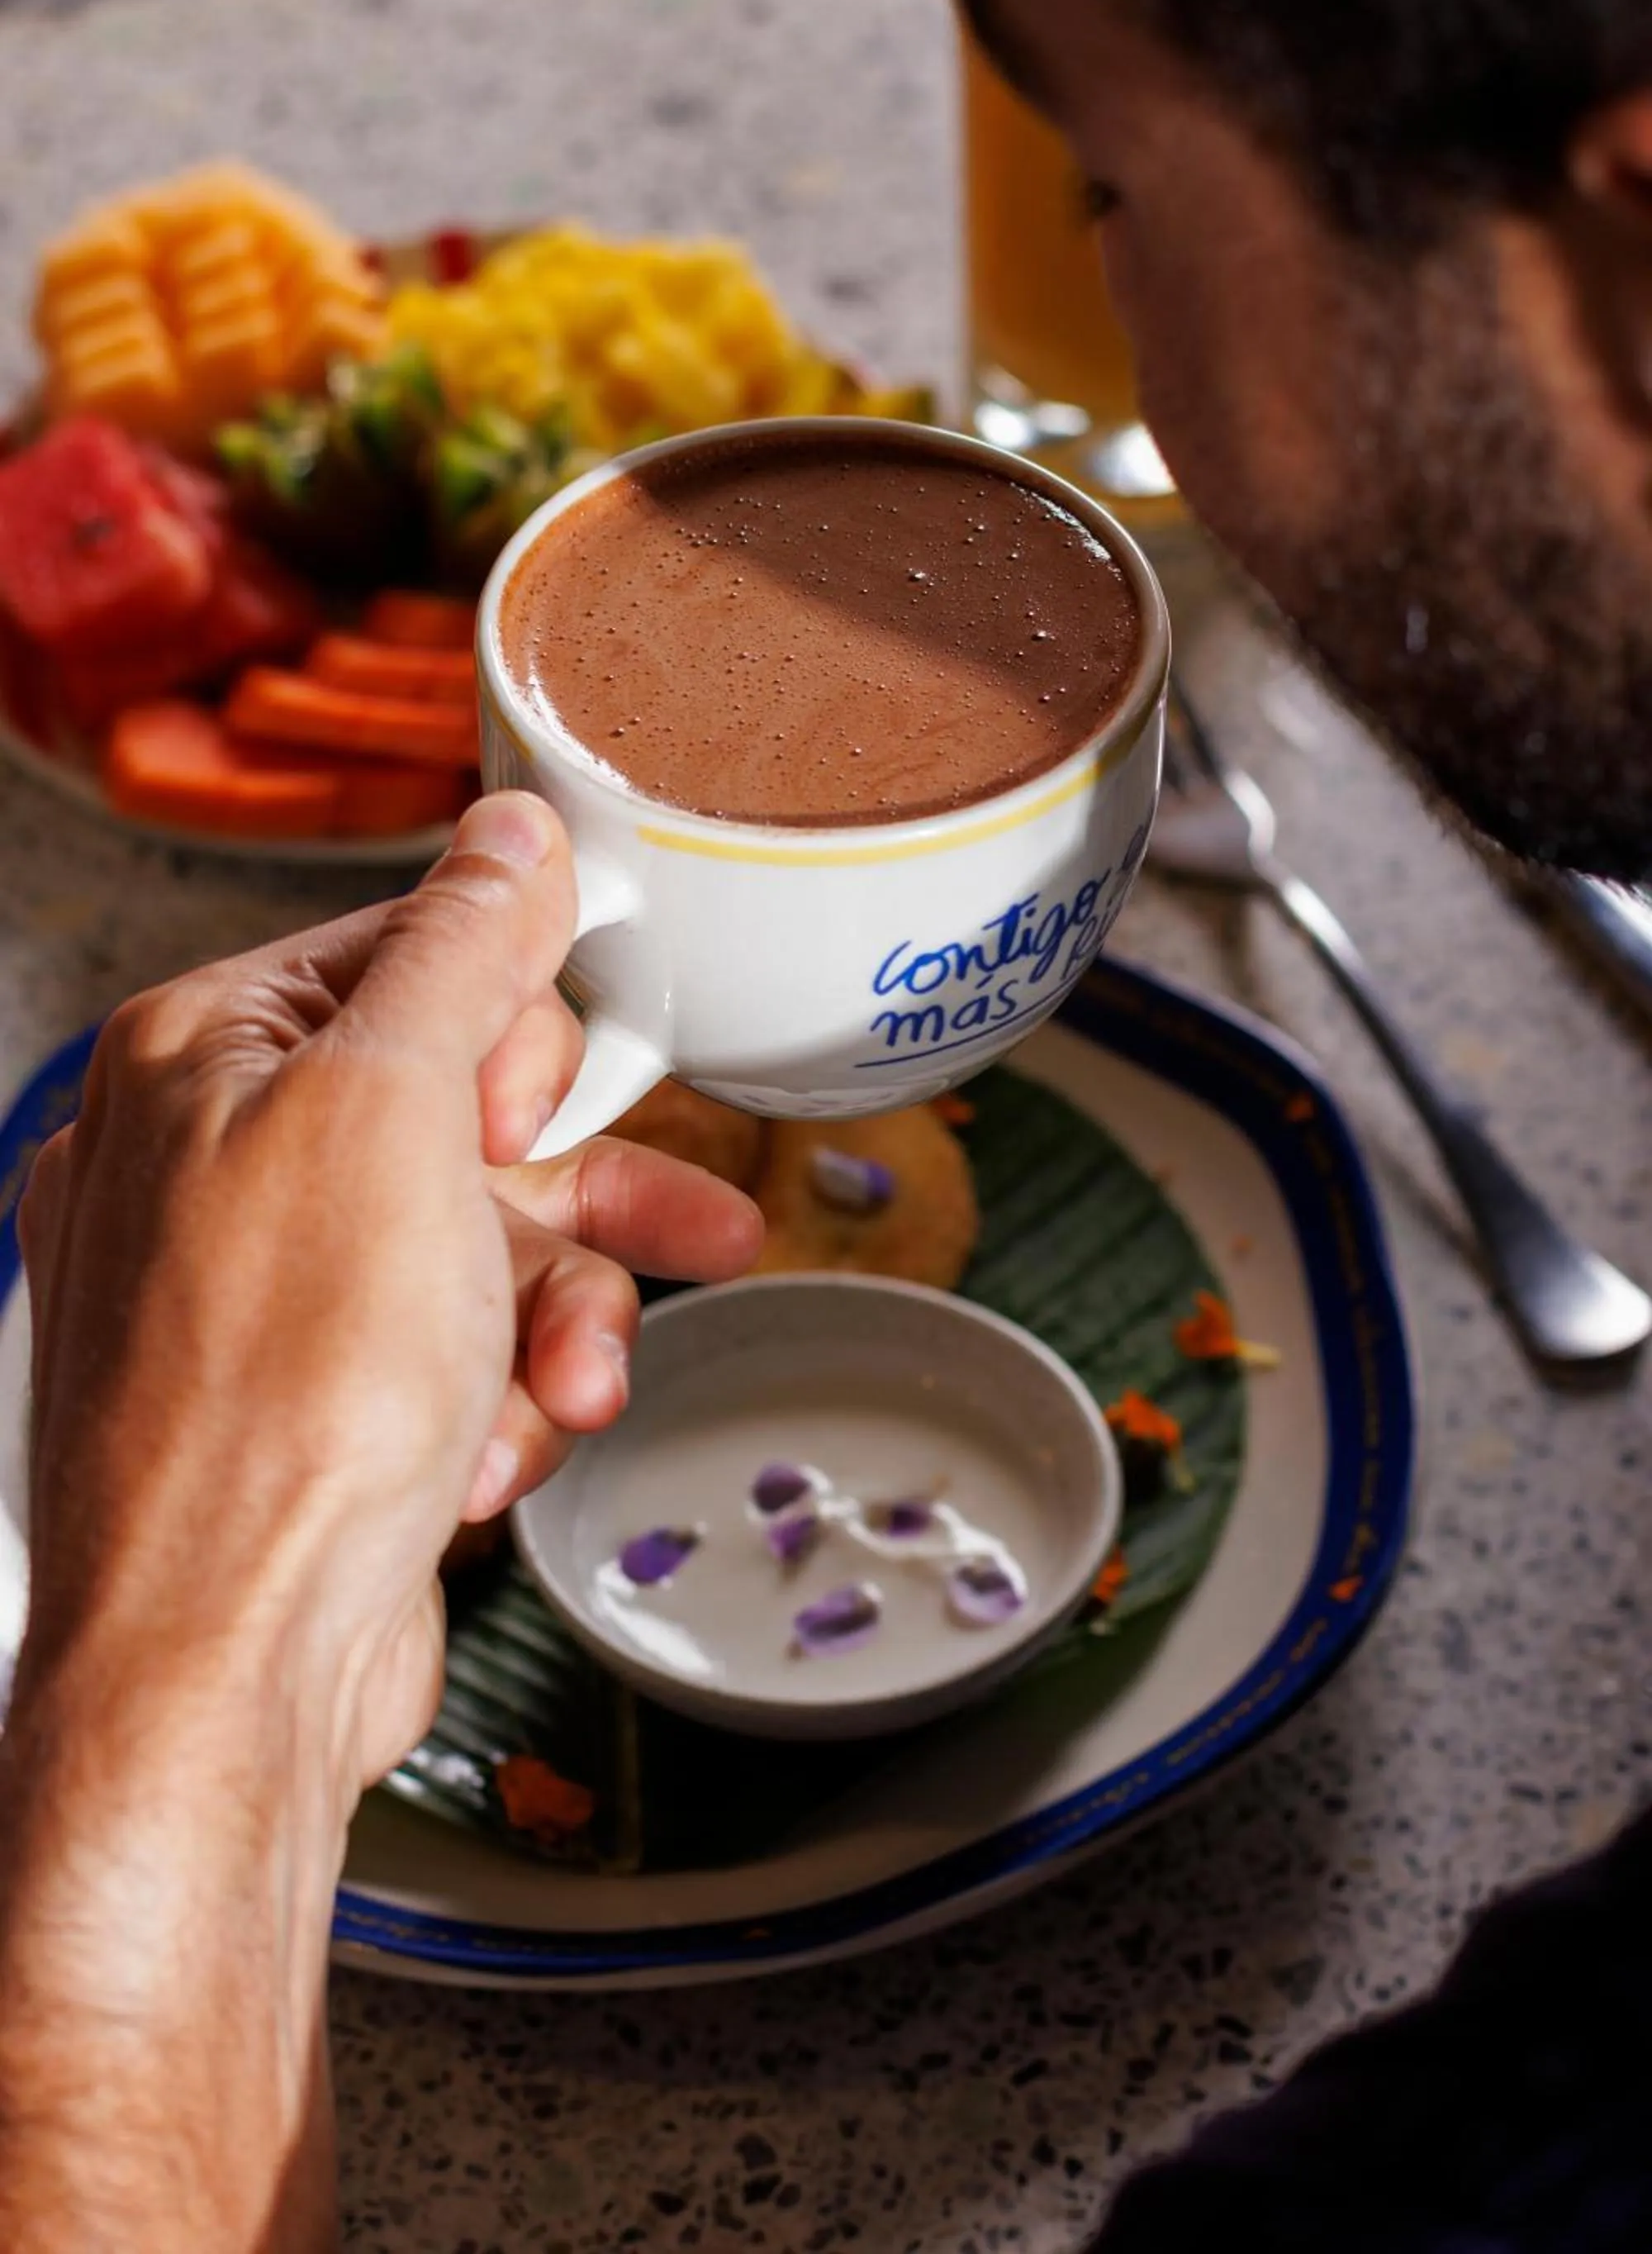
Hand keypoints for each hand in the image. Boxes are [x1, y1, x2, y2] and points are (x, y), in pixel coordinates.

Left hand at [0, 791, 760, 2249]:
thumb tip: (510, 832)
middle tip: (637, 1220)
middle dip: (566, 1194)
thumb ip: (460, 955)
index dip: (520, 1019)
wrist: (233, 1666)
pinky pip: (466, 1350)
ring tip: (563, 1383)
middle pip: (467, 1108)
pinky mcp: (320, 1402)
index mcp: (205, 1060)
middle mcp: (219, 1165)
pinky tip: (483, 1454)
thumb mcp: (391, 1116)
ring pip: (488, 1243)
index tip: (592, 1068)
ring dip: (556, 1318)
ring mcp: (265, 1294)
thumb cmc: (274, 1406)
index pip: (408, 953)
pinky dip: (504, 1401)